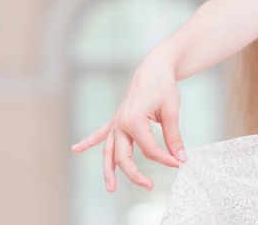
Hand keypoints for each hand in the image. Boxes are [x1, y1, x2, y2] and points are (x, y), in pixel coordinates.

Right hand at [71, 65, 186, 191]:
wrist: (154, 67)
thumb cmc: (163, 86)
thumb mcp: (171, 111)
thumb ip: (173, 137)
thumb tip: (181, 158)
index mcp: (134, 121)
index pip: (149, 150)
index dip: (166, 159)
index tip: (179, 163)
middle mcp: (120, 123)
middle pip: (123, 157)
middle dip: (135, 175)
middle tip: (150, 186)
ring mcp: (116, 121)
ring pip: (109, 151)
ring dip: (108, 170)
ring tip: (111, 189)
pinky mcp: (117, 118)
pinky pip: (101, 133)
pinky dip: (89, 141)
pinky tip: (76, 148)